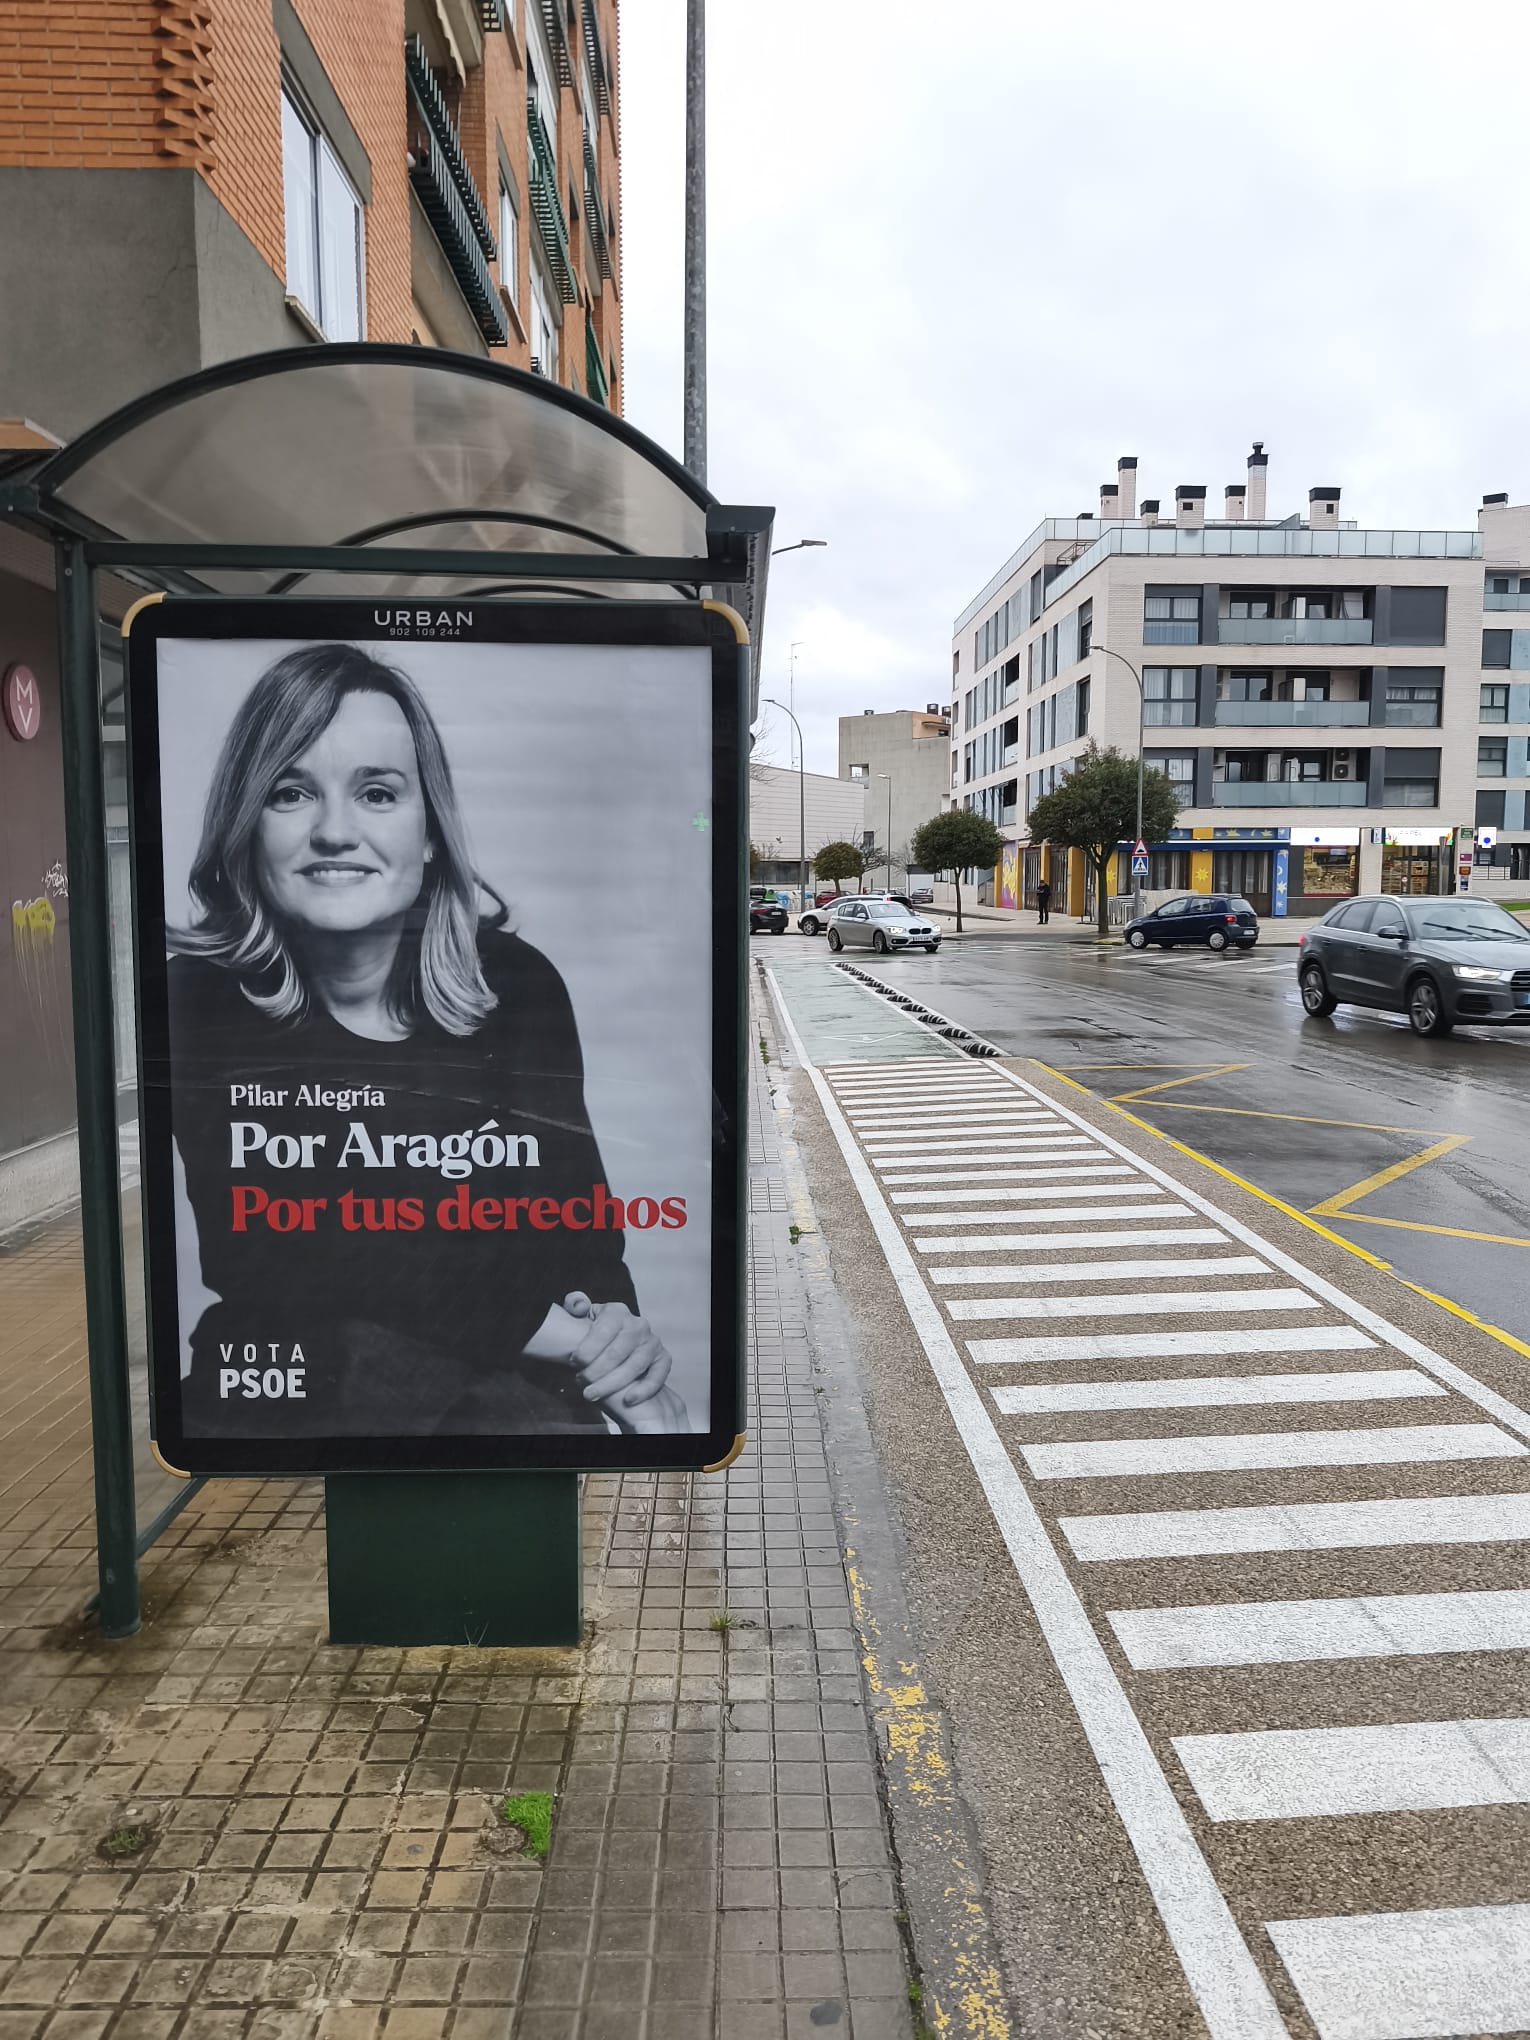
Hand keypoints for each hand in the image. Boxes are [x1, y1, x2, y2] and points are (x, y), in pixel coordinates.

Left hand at [561, 1293, 686, 1431]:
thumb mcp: (583, 1317)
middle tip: (580, 1382)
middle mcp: (638, 1325)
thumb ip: (576, 1305)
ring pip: (635, 1365)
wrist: (616, 1345)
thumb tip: (578, 1305)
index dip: (588, 1348)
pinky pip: (658, 1375)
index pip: (604, 1330)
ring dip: (612, 1383)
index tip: (574, 1363)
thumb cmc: (595, 1335)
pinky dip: (645, 1389)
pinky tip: (628, 1400)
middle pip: (618, 1351)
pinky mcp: (663, 1359)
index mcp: (617, 1312)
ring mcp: (652, 1342)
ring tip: (592, 1394)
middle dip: (596, 1370)